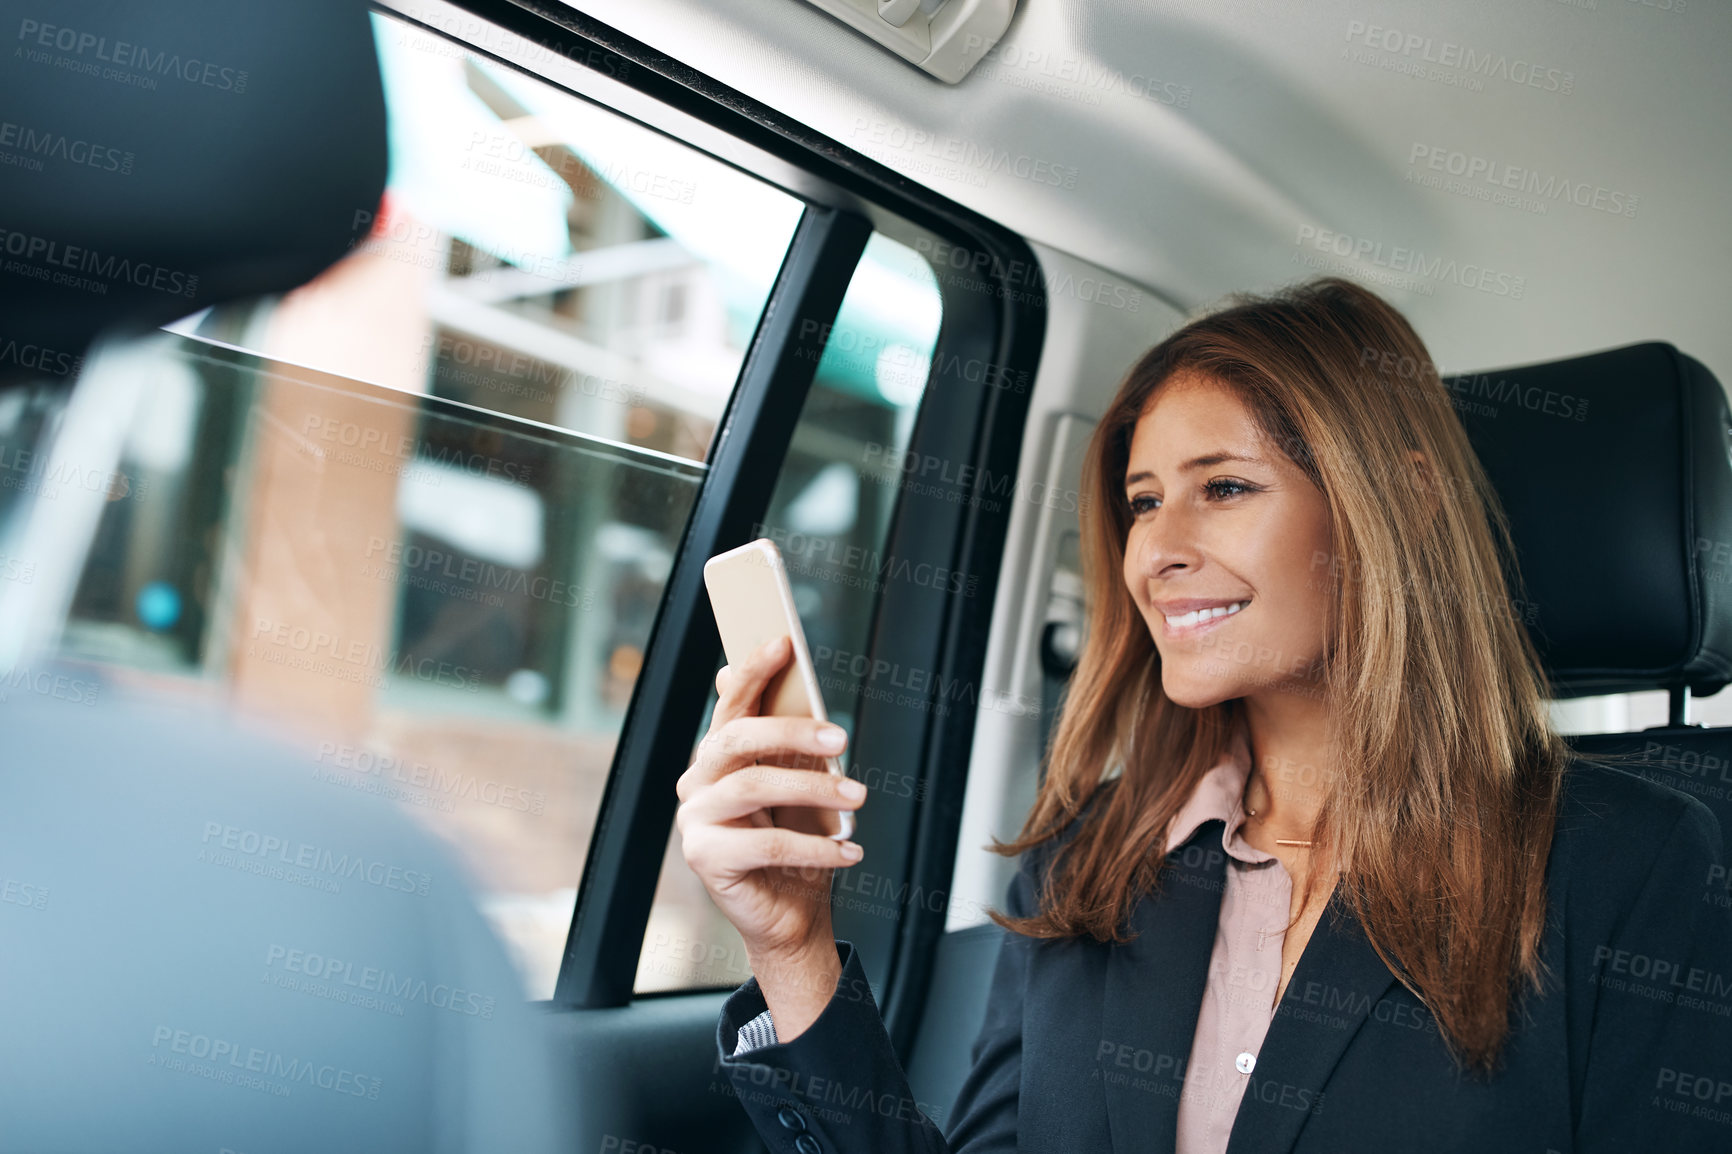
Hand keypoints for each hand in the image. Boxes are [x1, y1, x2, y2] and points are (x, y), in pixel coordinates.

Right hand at [676, 636, 865, 1036]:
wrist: (791, 913)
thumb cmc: (797, 842)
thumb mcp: (801, 786)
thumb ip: (789, 742)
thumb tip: (783, 688)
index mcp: (718, 757)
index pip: (730, 705)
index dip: (752, 670)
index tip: (783, 642)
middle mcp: (698, 782)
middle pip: (736, 739)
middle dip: (792, 730)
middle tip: (841, 736)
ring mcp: (695, 820)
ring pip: (753, 786)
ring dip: (813, 787)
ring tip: (858, 796)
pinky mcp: (704, 859)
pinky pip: (764, 842)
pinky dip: (815, 845)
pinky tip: (849, 849)